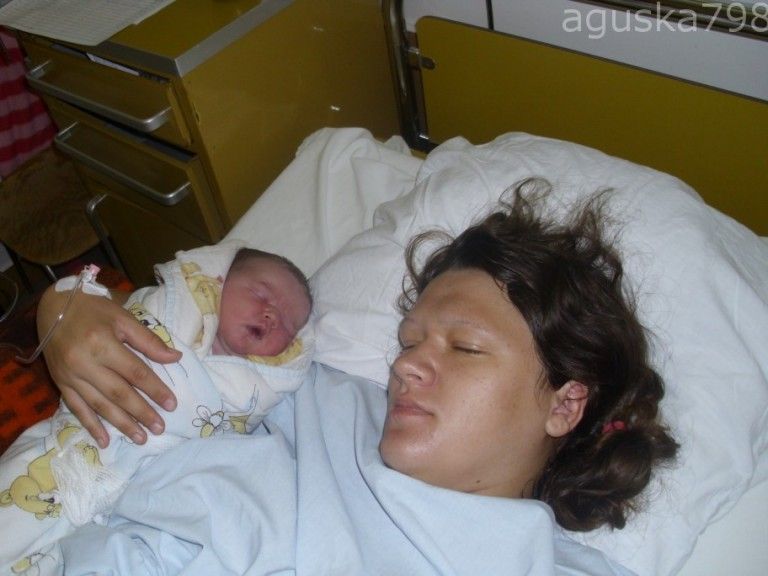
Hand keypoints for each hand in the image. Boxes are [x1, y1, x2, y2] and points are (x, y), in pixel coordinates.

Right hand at [37, 286, 180, 447]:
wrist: (53, 307)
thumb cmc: (94, 309)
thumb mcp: (123, 318)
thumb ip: (149, 341)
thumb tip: (176, 358)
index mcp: (102, 344)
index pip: (135, 373)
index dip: (155, 390)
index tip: (172, 404)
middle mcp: (84, 363)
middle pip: (118, 393)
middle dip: (141, 413)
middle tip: (160, 428)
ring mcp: (70, 376)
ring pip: (99, 405)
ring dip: (121, 424)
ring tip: (141, 438)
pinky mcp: (61, 383)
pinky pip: (77, 408)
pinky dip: (91, 426)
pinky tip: (105, 441)